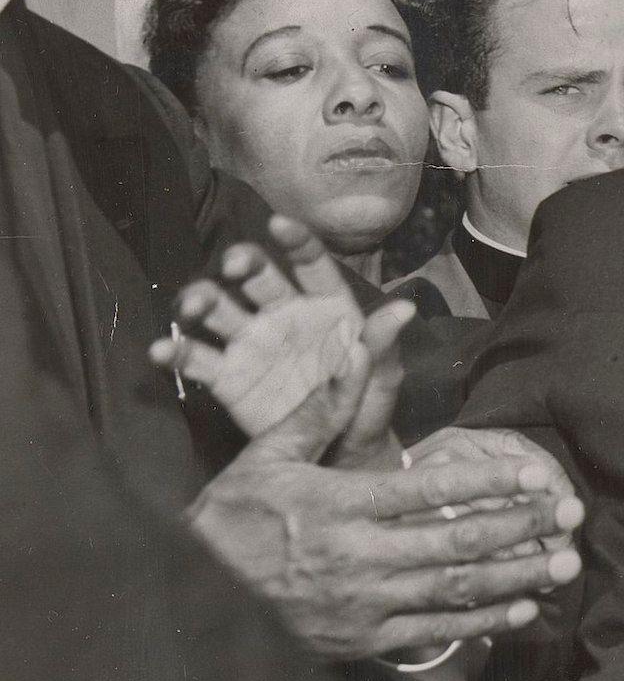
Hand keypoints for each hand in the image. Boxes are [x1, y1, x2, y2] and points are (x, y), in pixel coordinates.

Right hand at [153, 217, 407, 462]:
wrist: (338, 456)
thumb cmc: (366, 407)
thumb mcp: (381, 380)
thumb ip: (383, 346)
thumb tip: (404, 308)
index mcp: (327, 308)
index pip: (312, 265)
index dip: (297, 242)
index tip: (279, 224)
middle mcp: (284, 315)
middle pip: (257, 278)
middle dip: (244, 263)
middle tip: (235, 264)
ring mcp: (251, 343)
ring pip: (219, 309)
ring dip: (201, 299)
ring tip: (193, 306)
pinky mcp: (226, 376)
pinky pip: (195, 358)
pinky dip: (175, 352)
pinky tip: (161, 351)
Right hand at [185, 406, 583, 659]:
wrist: (191, 600)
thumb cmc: (232, 518)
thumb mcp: (268, 457)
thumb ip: (321, 407)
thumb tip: (357, 344)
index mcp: (338, 505)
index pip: (425, 489)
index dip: (485, 480)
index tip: (531, 472)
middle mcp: (358, 556)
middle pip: (455, 540)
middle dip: (520, 527)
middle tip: (571, 514)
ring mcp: (363, 603)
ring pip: (454, 589)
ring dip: (516, 575)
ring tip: (566, 563)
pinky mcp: (363, 640)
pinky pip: (435, 630)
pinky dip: (483, 622)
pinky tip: (524, 609)